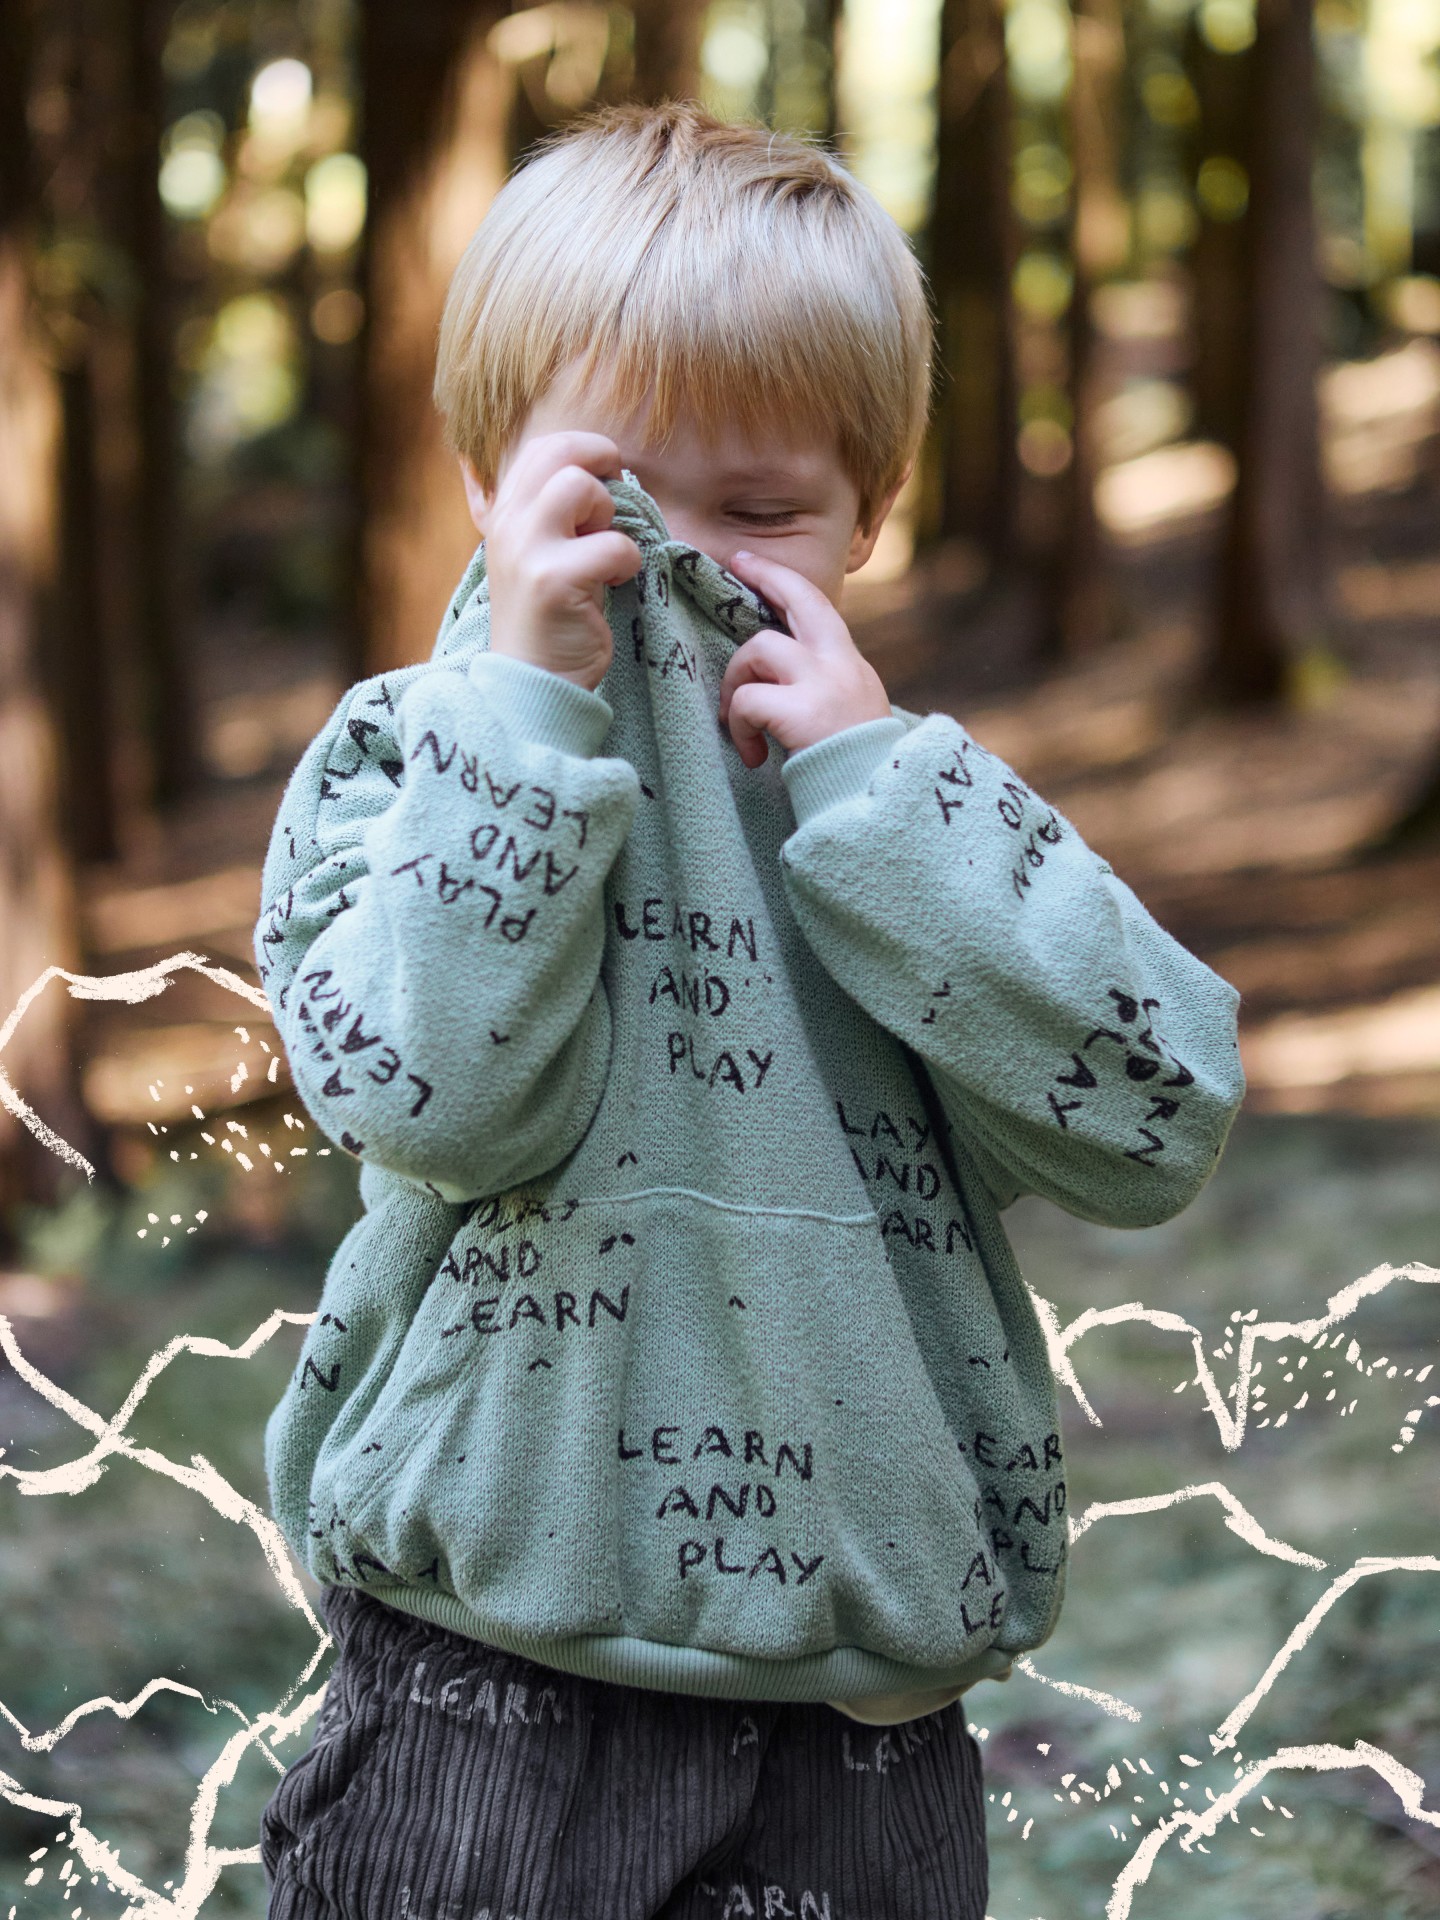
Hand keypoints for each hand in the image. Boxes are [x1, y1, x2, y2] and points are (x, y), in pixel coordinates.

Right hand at [482, 432, 643, 690]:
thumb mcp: (537, 557)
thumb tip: (600, 472)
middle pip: (560, 454)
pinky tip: (613, 585)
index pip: (541, 448)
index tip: (604, 477)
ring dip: (609, 516)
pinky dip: (626, 563)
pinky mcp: (553, 580)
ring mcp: (527, 550)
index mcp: (504, 515)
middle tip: (612, 511)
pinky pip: (613, 545)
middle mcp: (509, 525)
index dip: (582, 451)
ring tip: (604, 552)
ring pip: (581, 487)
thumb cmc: (548, 620)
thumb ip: (552, 515)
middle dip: (600, 471)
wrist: (532, 684)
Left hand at [717, 551, 892, 768]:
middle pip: (802, 598)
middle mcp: (841, 666)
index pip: (819, 608)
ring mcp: (823, 685)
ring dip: (737, 683)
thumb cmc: (857, 771)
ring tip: (739, 722)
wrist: (880, 805)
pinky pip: (748, 700)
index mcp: (851, 667)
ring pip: (759, 648)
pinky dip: (738, 725)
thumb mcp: (852, 715)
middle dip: (766, 575)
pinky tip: (752, 755)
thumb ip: (824, 687)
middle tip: (734, 566)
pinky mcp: (802, 713)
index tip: (751, 566)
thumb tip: (778, 675)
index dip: (783, 582)